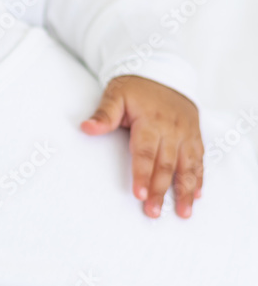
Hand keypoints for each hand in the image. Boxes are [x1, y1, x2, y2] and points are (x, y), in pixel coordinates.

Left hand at [80, 75, 202, 218]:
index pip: (145, 152)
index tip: (139, 194)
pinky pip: (198, 159)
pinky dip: (198, 178)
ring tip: (183, 212)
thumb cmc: (133, 88)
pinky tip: (196, 195)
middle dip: (161, 190)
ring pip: (187, 165)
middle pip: (166, 164)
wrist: (162, 73)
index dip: (142, 174)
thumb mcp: (115, 94)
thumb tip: (86, 128)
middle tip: (153, 212)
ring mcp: (186, 133)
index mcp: (150, 120)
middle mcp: (172, 129)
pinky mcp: (194, 135)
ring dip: (185, 190)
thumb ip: (104, 114)